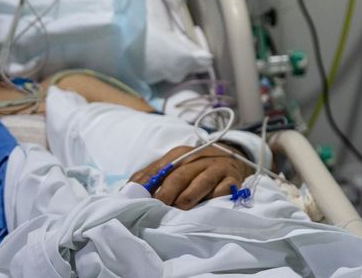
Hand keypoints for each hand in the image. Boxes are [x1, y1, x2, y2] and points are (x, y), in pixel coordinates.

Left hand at [129, 145, 248, 209]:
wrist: (233, 160)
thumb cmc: (196, 168)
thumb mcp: (175, 166)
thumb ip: (153, 177)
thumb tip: (127, 191)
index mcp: (180, 154)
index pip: (160, 168)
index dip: (147, 184)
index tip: (136, 199)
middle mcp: (199, 158)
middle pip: (180, 174)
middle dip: (167, 192)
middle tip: (157, 208)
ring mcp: (217, 168)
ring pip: (202, 181)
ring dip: (189, 196)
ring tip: (179, 208)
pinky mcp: (233, 179)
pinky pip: (224, 189)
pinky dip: (216, 197)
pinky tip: (207, 206)